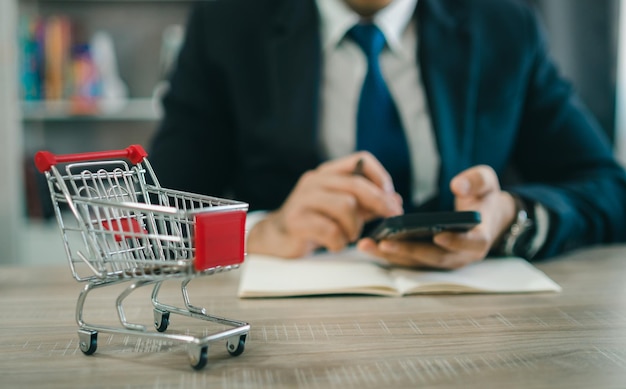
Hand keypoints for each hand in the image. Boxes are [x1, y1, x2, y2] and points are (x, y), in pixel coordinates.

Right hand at [246, 152, 403, 257]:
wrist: (277, 237)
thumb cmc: (313, 221)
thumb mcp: (341, 208)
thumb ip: (366, 203)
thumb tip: (395, 201)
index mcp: (328, 173)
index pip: (361, 160)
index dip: (381, 177)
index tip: (391, 197)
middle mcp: (315, 181)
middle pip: (356, 184)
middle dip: (379, 202)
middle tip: (390, 217)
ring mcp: (303, 199)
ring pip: (345, 206)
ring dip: (355, 226)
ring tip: (350, 235)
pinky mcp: (296, 220)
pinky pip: (330, 230)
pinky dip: (340, 242)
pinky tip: (336, 244)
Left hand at [357, 165, 516, 268]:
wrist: (483, 215)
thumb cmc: (483, 198)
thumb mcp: (486, 182)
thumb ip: (476, 181)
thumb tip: (458, 185)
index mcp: (479, 238)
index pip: (469, 244)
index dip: (455, 241)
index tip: (438, 234)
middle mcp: (461, 255)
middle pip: (434, 257)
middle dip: (409, 251)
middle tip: (385, 243)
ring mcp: (443, 260)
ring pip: (417, 262)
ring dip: (391, 256)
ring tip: (367, 245)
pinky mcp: (428, 260)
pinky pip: (408, 259)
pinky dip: (389, 254)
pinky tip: (368, 244)